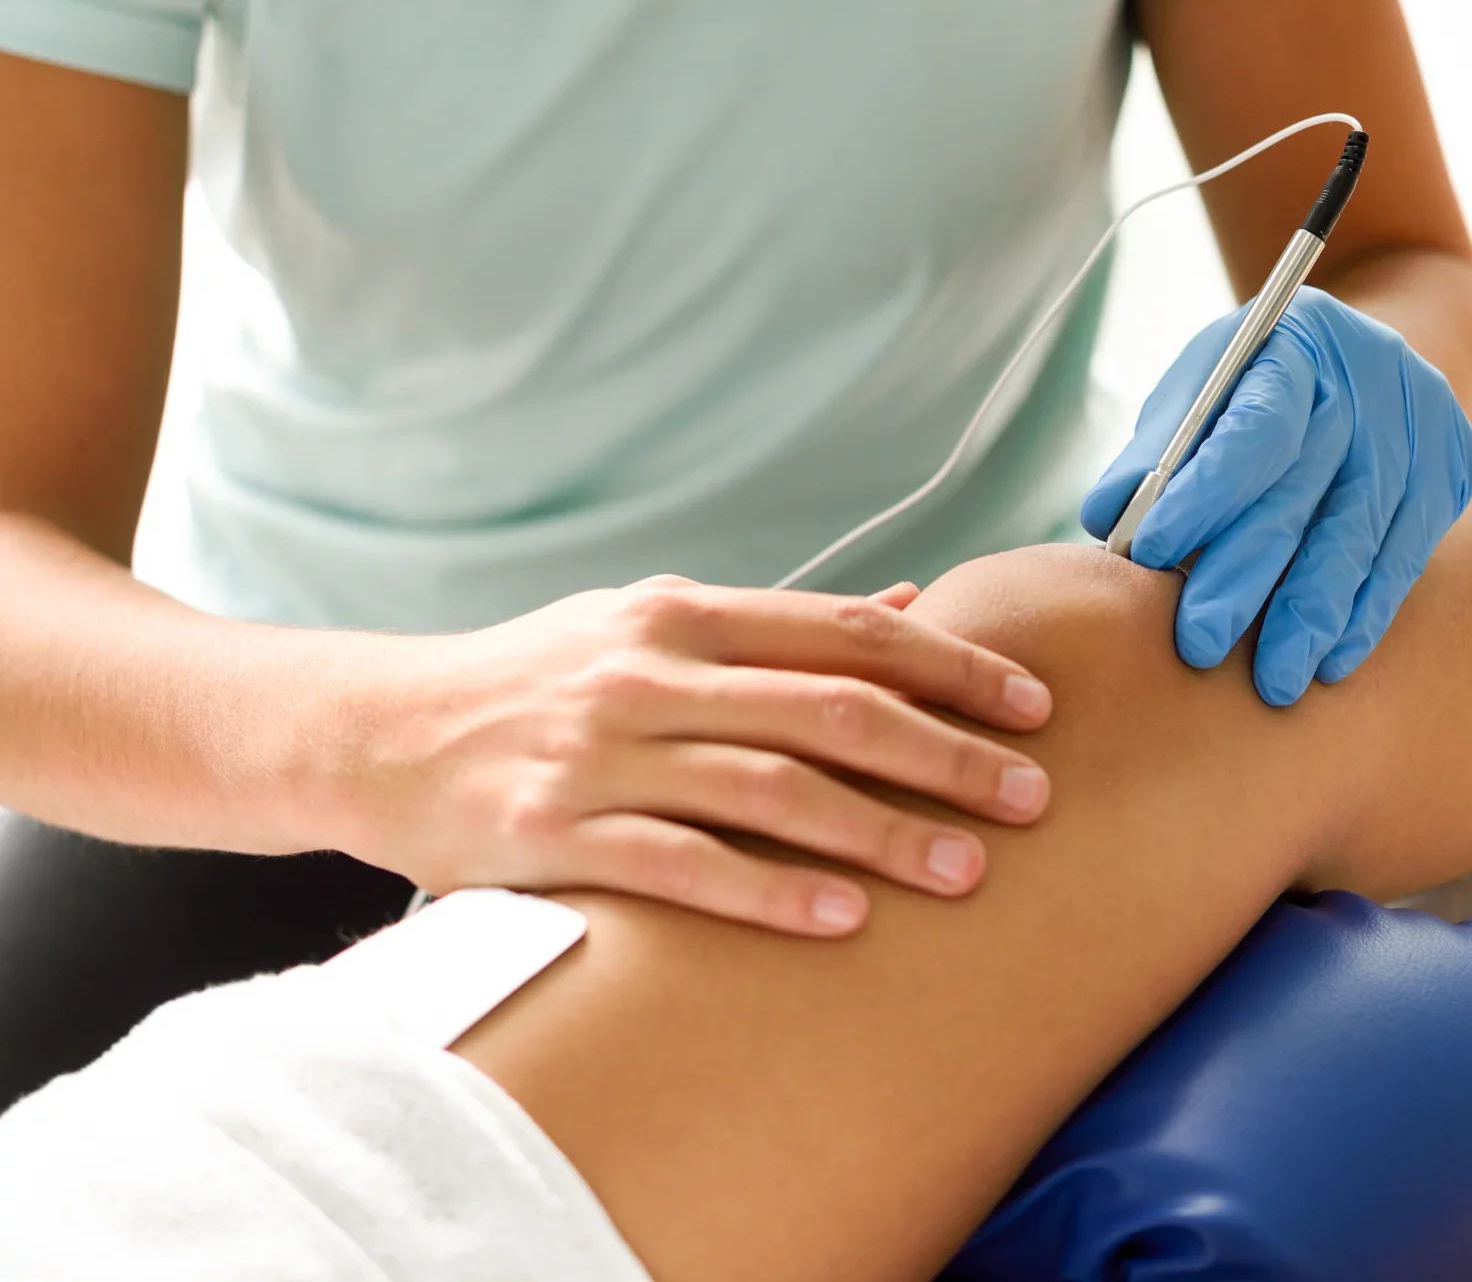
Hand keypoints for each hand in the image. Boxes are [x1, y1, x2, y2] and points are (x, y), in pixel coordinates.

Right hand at [326, 576, 1053, 934]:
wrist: (382, 729)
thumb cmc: (536, 676)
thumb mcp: (646, 621)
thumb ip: (774, 622)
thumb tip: (909, 605)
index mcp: (681, 611)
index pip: (845, 630)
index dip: (951, 665)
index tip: (1033, 704)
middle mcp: (649, 670)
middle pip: (830, 708)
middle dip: (946, 753)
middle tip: (1034, 797)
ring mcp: (601, 751)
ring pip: (771, 789)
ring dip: (881, 833)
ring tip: (967, 874)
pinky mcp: (556, 832)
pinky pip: (683, 866)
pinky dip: (770, 893)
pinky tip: (844, 922)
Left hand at [1082, 287, 1471, 704]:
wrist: (1354, 356)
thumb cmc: (1251, 383)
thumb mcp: (1197, 390)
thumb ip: (1153, 453)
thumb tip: (1107, 519)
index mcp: (1293, 351)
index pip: (1250, 431)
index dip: (1202, 496)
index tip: (1152, 553)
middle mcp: (1365, 385)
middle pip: (1298, 497)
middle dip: (1243, 580)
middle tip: (1197, 645)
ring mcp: (1413, 433)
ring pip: (1355, 539)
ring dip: (1309, 619)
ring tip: (1271, 682)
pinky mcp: (1444, 475)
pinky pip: (1402, 559)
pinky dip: (1362, 616)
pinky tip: (1329, 663)